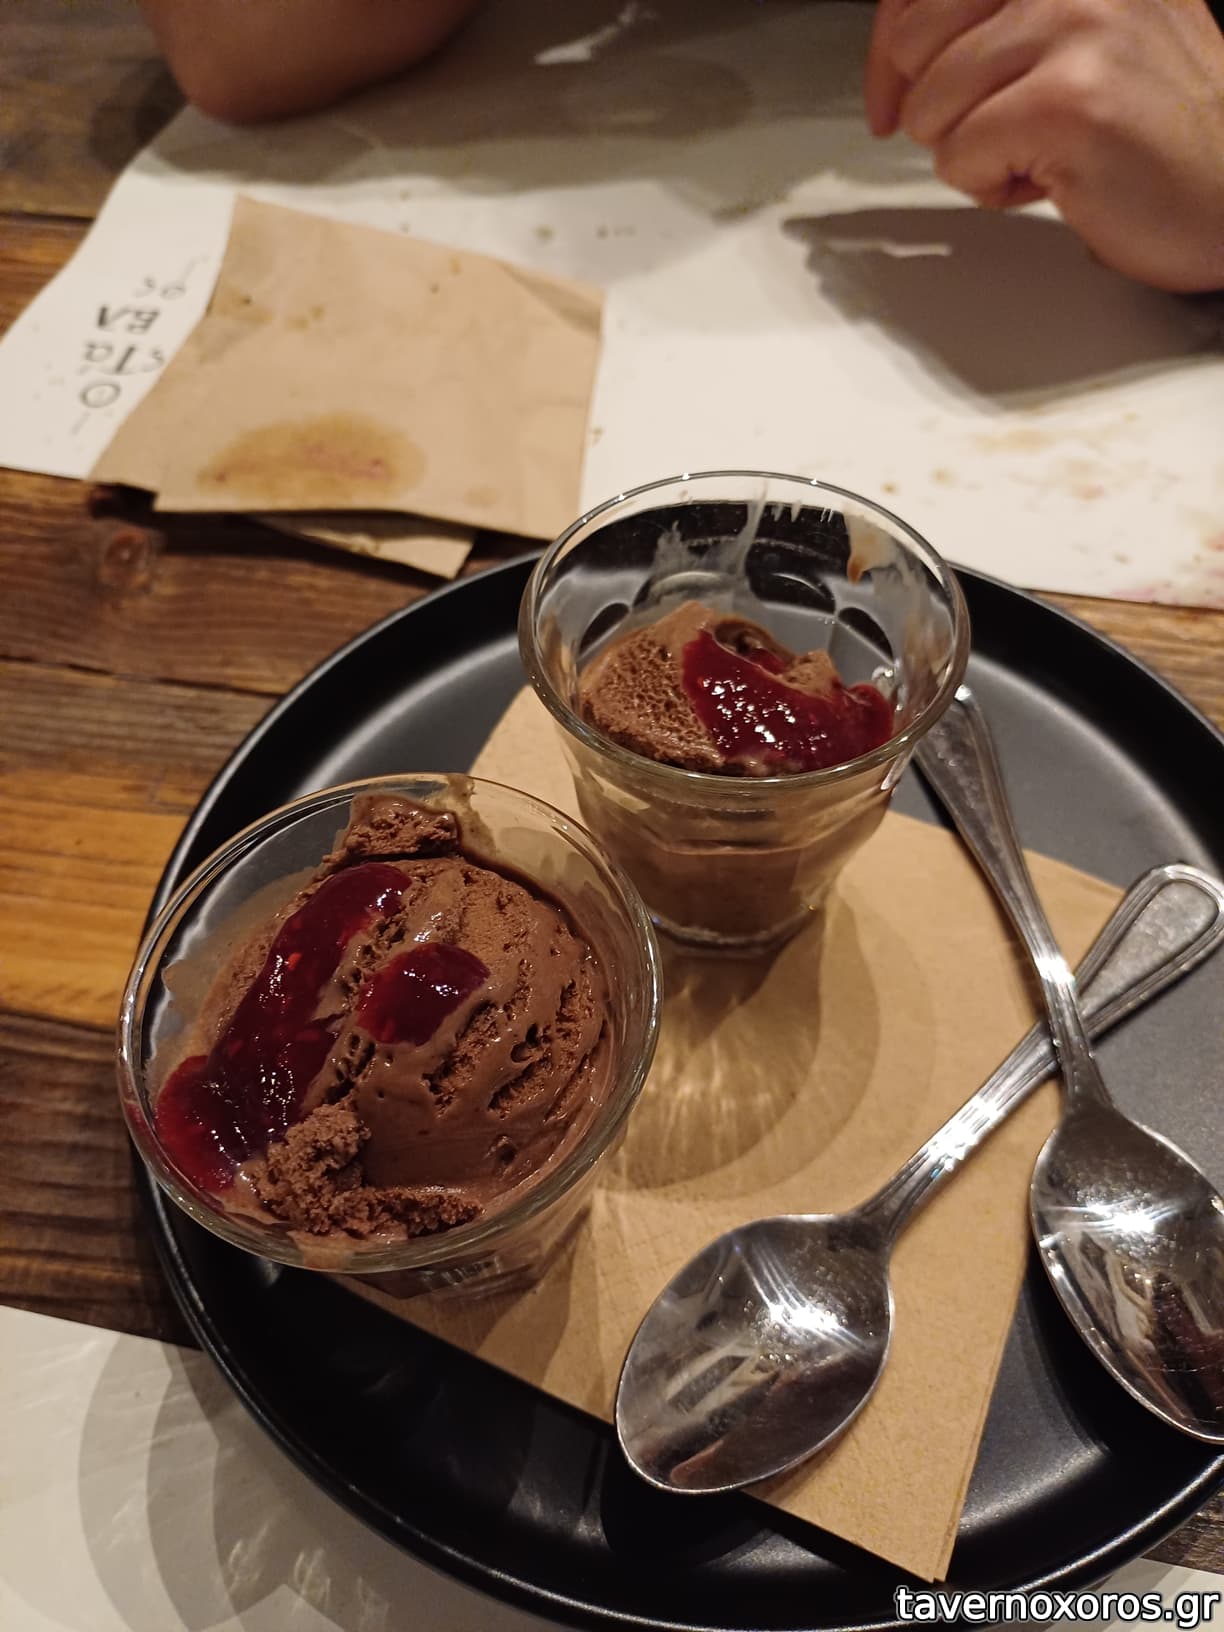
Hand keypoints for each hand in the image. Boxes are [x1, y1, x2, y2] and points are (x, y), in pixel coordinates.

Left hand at [864, 0, 1223, 291]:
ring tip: (1042, 152)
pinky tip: (1054, 179)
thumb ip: (1002, 22)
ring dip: (970, 151)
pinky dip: (991, 187)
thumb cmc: (1156, 130)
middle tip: (1003, 130)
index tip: (889, 97)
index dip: (892, 47)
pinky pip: (957, 156)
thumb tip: (898, 50)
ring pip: (929, 106)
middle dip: (940, 107)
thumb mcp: (1081, 37)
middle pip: (916, 42)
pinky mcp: (1067, 102)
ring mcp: (1075, 28)